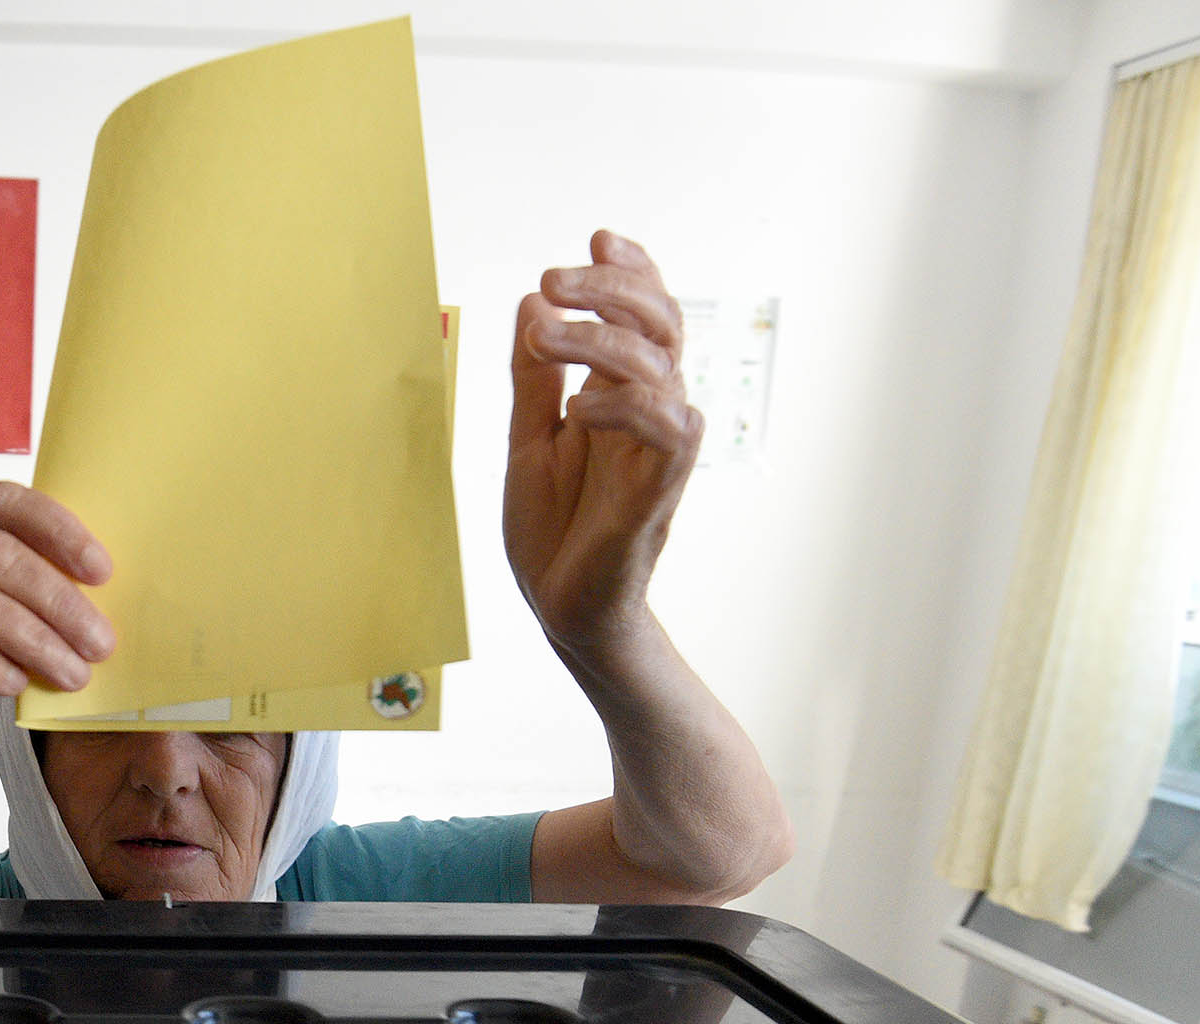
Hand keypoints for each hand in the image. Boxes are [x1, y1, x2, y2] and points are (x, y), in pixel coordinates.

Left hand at [503, 230, 702, 673]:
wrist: (562, 610)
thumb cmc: (554, 533)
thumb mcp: (528, 441)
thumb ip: (532, 380)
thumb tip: (531, 303)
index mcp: (620, 399)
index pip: (646, 317)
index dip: (632, 271)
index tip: (597, 237)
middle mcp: (647, 416)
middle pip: (662, 324)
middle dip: (614, 287)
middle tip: (555, 277)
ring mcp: (657, 452)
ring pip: (661, 366)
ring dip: (600, 338)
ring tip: (545, 337)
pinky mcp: (658, 492)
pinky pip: (671, 428)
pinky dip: (627, 405)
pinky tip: (580, 408)